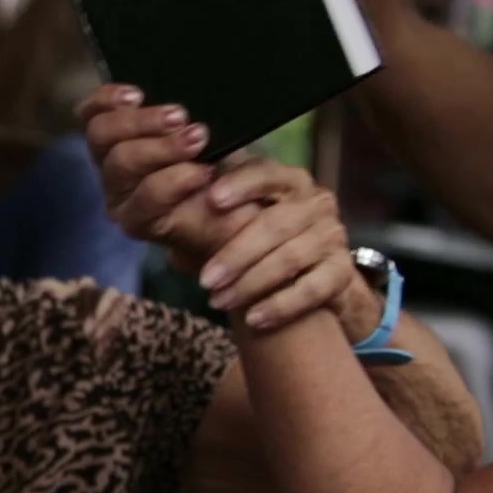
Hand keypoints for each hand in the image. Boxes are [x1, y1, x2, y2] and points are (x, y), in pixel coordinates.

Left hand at [78, 84, 366, 332]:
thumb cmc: (255, 242)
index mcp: (283, 181)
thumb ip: (198, 211)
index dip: (240, 184)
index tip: (210, 199)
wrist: (312, 279)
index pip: (264, 172)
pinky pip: (314, 290)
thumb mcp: (228, 220)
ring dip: (252, 281)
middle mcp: (313, 201)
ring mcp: (332, 236)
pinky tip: (252, 320)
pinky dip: (281, 305)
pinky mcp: (342, 273)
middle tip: (203, 278)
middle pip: (276, 223)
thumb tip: (150, 207)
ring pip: (294, 257)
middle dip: (236, 251)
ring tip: (216, 298)